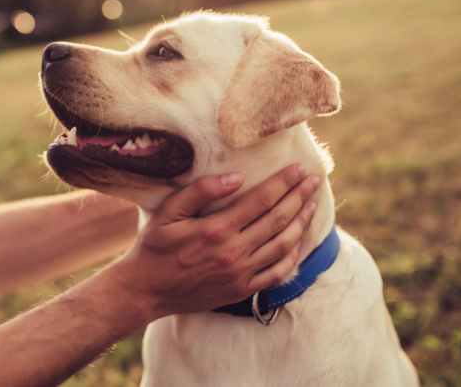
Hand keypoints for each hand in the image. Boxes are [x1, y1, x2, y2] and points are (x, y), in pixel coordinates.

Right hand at [108, 164, 320, 318]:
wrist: (146, 290)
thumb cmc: (154, 247)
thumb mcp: (168, 212)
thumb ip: (200, 192)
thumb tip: (236, 177)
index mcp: (216, 229)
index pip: (261, 200)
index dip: (284, 182)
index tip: (299, 169)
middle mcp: (233, 252)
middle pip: (278, 219)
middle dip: (299, 197)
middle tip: (314, 180)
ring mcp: (240, 274)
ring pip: (283, 244)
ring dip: (301, 222)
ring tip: (312, 205)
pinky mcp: (242, 290)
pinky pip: (277, 272)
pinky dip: (293, 255)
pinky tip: (298, 240)